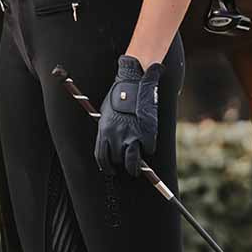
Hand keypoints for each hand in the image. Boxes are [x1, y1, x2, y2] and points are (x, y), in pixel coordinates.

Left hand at [95, 56, 163, 176]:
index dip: (106, 166)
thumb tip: (109, 138)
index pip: (101, 157)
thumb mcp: (106, 112)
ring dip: (135, 166)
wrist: (133, 81)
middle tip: (128, 169)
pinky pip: (149, 149)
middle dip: (122, 166)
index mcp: (103, 131)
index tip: (110, 169)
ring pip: (133, 161)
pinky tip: (149, 147)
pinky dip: (149, 149)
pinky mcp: (146, 132)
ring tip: (137, 169)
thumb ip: (107, 127)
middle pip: (117, 161)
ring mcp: (131, 135)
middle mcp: (115, 136)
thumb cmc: (118, 94)